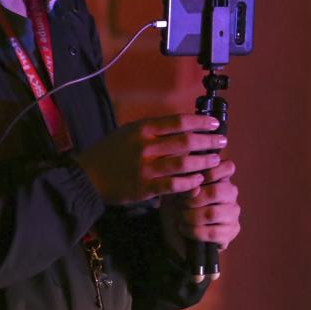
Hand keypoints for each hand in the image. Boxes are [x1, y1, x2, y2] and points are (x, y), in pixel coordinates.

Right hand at [74, 114, 226, 204]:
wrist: (88, 175)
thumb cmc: (110, 151)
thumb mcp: (129, 131)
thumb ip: (153, 129)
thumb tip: (182, 126)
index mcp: (142, 128)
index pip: (179, 121)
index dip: (200, 122)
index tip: (214, 124)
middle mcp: (146, 145)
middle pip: (186, 141)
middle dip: (208, 141)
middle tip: (221, 142)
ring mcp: (146, 167)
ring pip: (184, 163)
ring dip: (204, 161)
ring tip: (215, 161)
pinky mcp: (145, 187)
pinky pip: (174, 185)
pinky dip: (190, 182)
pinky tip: (199, 180)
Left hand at [160, 159, 240, 255]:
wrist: (172, 229)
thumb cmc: (176, 202)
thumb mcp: (177, 187)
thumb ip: (186, 181)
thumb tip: (195, 189)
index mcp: (221, 176)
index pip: (227, 167)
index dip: (209, 172)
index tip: (192, 180)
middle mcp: (231, 193)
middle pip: (216, 192)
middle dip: (193, 199)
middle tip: (180, 204)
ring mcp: (233, 213)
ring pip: (212, 213)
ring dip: (191, 216)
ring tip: (181, 217)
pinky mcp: (230, 233)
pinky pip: (212, 232)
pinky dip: (193, 231)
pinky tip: (184, 228)